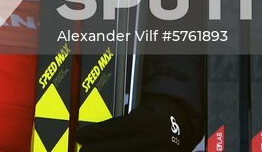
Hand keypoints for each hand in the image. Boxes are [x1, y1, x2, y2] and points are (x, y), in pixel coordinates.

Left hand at [75, 96, 197, 151]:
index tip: (80, 136)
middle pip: (118, 148)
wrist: (181, 125)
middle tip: (82, 150)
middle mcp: (153, 139)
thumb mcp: (139, 112)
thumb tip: (95, 133)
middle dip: (96, 150)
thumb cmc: (154, 116)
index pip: (115, 128)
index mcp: (147, 121)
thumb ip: (120, 124)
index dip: (95, 134)